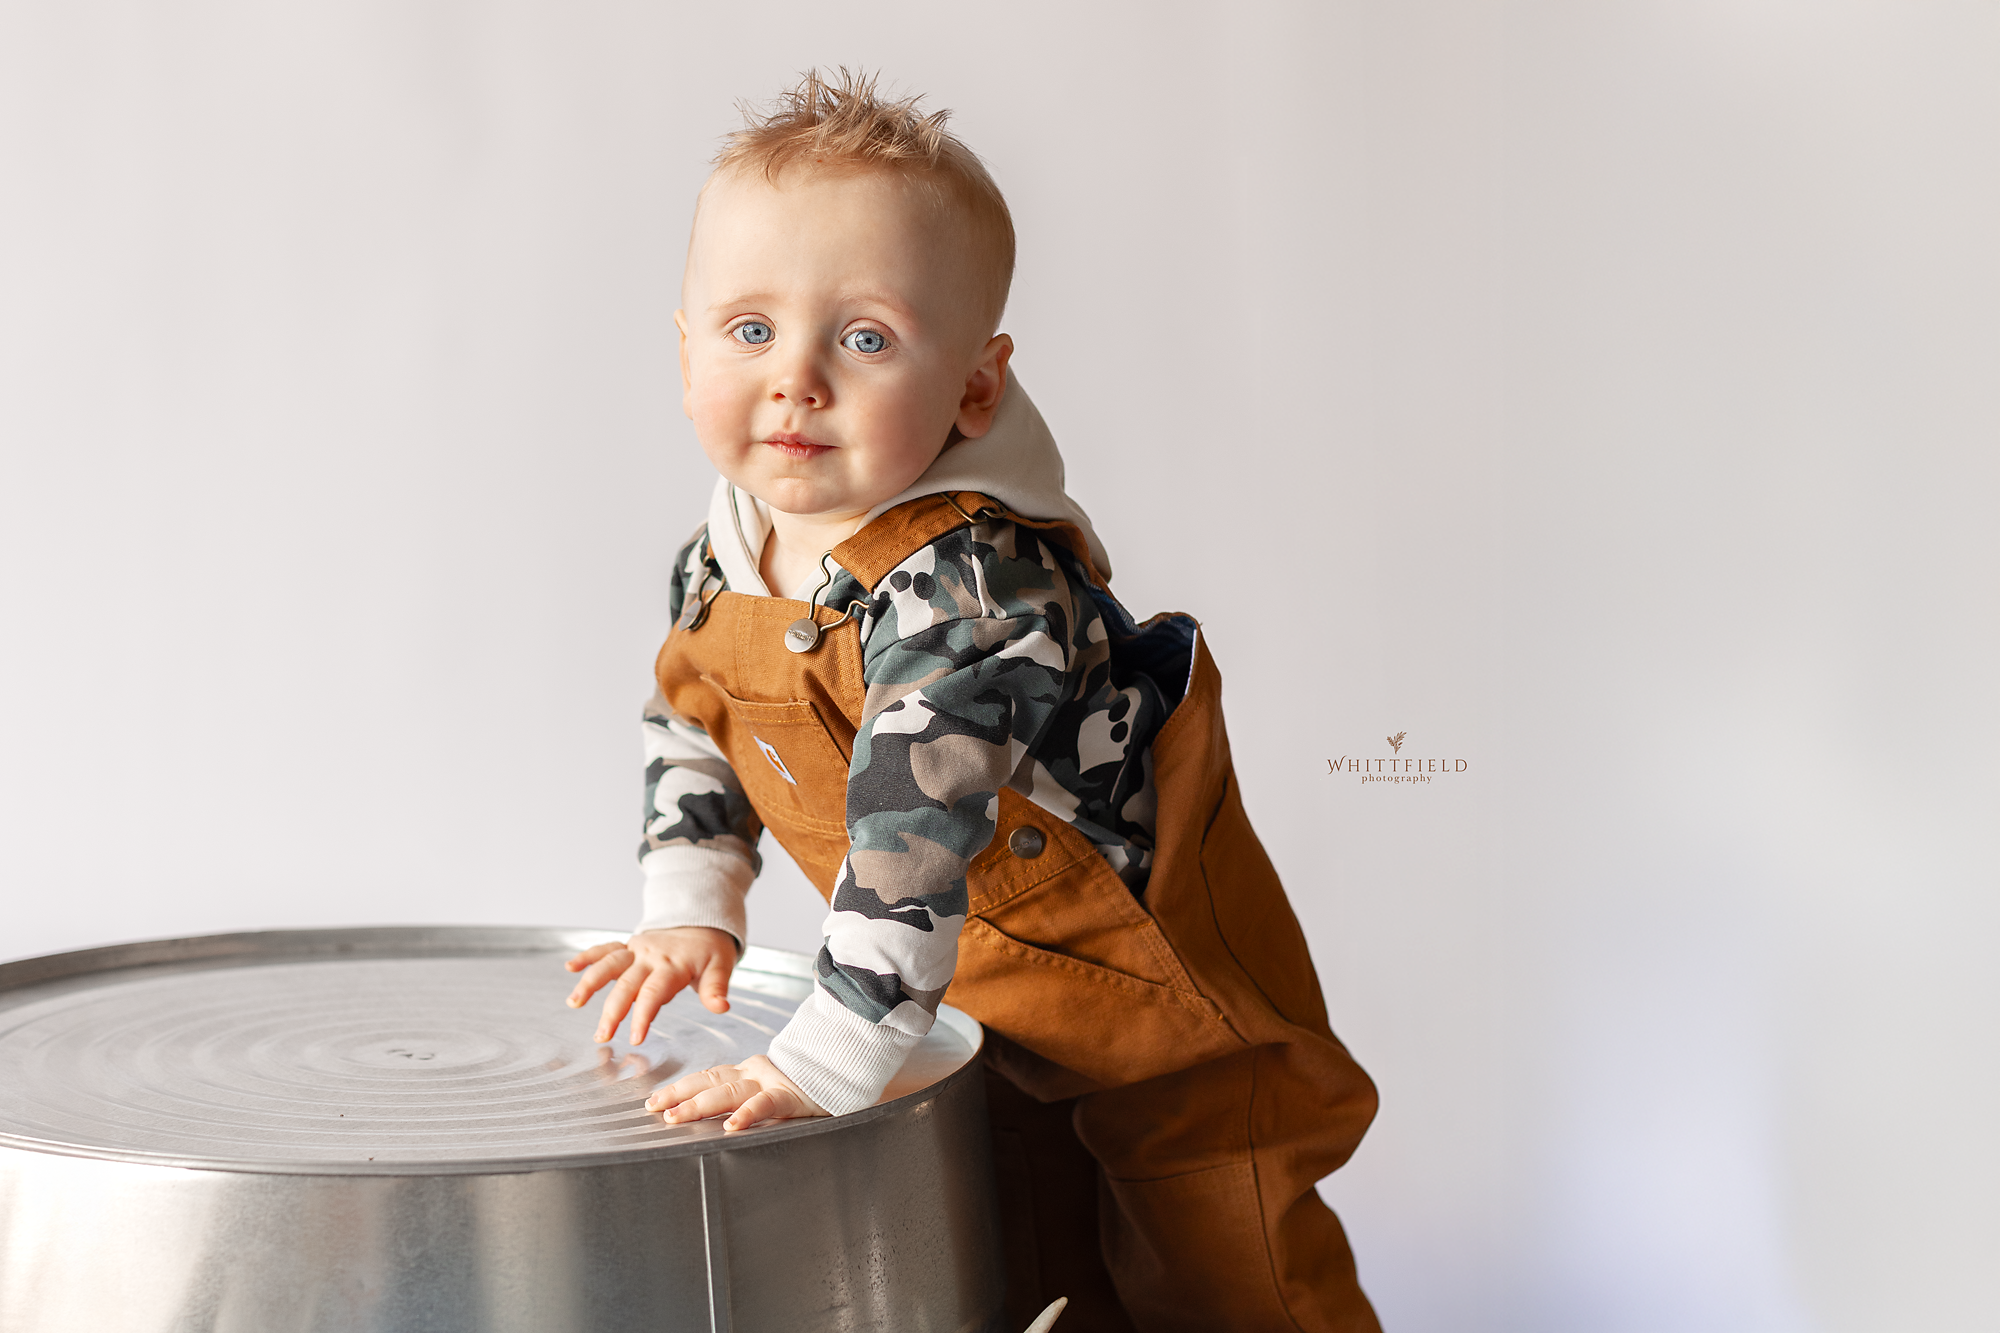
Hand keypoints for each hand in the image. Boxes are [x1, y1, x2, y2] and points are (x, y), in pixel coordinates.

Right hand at [562, 927, 735, 1043]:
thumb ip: (716, 988)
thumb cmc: (710, 950)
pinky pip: (605, 948)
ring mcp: (637, 950)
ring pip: (609, 964)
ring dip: (590, 982)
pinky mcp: (629, 946)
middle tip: (601, 1036)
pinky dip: (587, 956)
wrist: (702, 921)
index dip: (643, 1015)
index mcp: (672, 965)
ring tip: (574, 1002)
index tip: (635, 1038)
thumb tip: (721, 1007)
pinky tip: (570, 967)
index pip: (654, 993)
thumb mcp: (721, 966)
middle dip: (612, 1011)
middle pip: (627, 984)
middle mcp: (650, 957)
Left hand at [646, 1053, 826, 1131]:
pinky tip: (732, 1125)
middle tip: (653, 1109)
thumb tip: (725, 1117)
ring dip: (699, 1105)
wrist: (848, 1065)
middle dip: (679, 1095)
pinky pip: (767, 1104)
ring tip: (675, 1118)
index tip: (654, 1100)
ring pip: (729, 1092)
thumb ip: (752, 1098)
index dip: (680, 1087)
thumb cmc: (813, 1084)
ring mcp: (772, 1083)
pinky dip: (748, 1114)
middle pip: (710, 1082)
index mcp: (749, 1072)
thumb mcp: (775, 1089)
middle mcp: (755, 1074)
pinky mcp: (792, 1096)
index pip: (708, 1077)